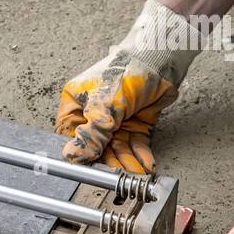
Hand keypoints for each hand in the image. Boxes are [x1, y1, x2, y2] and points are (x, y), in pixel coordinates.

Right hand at [55, 0, 205, 172]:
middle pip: (96, 145)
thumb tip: (72, 156)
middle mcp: (93, 114)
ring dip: (126, 161)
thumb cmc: (128, 69)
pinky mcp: (135, 124)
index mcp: (75, 103)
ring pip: (117, 148)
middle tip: (117, 175)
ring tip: (135, 173)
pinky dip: (140, 155)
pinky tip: (145, 164)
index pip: (70, 135)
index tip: (87, 167)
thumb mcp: (105, 103)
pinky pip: (135, 145)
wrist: (163, 58)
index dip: (78, 151)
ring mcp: (115, 120)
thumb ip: (91, 133)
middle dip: (108, 161)